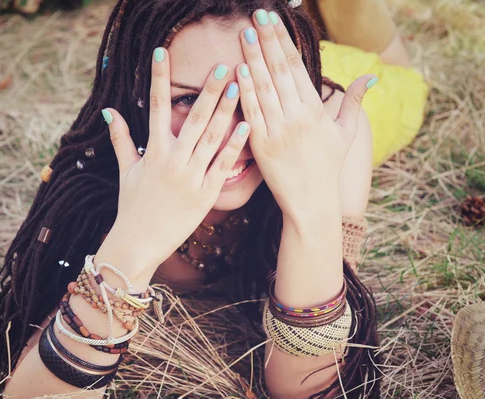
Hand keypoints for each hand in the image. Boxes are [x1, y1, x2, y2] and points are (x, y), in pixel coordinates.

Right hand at [100, 48, 249, 279]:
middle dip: (208, 91)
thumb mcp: (125, 171)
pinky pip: (223, 165)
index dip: (158, 78)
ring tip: (239, 87)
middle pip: (192, 118)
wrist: (139, 243)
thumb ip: (121, 138)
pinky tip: (247, 125)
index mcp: (153, 152)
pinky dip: (235, 145)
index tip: (162, 52)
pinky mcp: (206, 194)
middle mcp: (172, 161)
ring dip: (226, 111)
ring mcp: (190, 177)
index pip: (154, 107)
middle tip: (222, 66)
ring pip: (211, 137)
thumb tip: (110, 111)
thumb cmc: (131, 206)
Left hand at [236, 10, 375, 215]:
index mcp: (316, 110)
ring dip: (253, 59)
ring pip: (263, 88)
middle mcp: (297, 117)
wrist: (311, 202)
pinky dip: (244, 91)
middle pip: (279, 71)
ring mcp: (278, 131)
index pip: (296, 67)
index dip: (284, 42)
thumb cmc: (327, 167)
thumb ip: (353, 102)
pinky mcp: (261, 145)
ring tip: (245, 35)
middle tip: (256, 17)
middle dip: (267, 41)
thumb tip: (371, 76)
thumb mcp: (346, 134)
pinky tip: (238, 70)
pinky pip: (252, 113)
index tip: (273, 21)